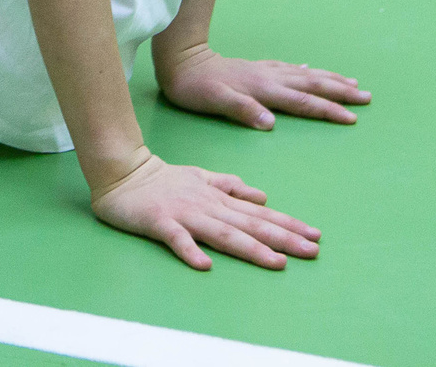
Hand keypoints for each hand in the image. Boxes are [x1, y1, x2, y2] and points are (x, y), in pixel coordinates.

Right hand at [89, 151, 319, 270]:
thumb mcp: (201, 176)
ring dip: (250, 248)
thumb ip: (230, 185)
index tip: (314, 236)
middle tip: (311, 251)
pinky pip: (176, 239)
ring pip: (222, 233)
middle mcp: (207, 205)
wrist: (121, 171)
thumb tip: (262, 196)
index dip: (287, 224)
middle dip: (282, 238)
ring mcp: (184, 214)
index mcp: (217, 197)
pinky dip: (190, 251)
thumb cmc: (162, 178)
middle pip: (249, 225)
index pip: (258, 213)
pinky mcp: (159, 222)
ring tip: (275, 262)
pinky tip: (204, 265)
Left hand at [157, 44, 368, 128]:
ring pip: (305, 74)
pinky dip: (305, 71)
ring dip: (330, 78)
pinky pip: (290, 69)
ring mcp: (264, 71)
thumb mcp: (214, 101)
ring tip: (352, 82)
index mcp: (263, 89)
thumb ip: (242, 110)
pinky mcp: (256, 68)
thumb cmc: (195, 87)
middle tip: (367, 96)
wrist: (180, 60)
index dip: (328, 110)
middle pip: (313, 84)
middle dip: (341, 91)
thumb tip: (271, 123)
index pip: (303, 102)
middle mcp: (269, 77)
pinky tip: (309, 70)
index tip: (352, 117)